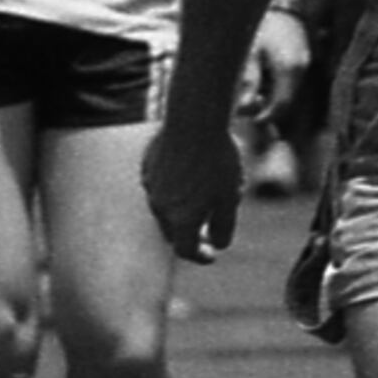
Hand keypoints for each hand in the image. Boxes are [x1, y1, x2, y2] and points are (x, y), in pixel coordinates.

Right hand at [142, 113, 247, 262]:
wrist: (193, 121)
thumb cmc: (217, 161)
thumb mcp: (229, 197)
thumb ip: (224, 225)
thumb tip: (219, 244)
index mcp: (180, 219)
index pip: (186, 249)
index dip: (200, 255)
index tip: (211, 256)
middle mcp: (160, 207)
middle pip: (173, 230)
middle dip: (190, 233)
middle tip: (206, 231)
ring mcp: (151, 186)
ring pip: (166, 207)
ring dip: (182, 208)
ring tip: (205, 194)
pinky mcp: (148, 167)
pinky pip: (160, 184)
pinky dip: (174, 187)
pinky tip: (191, 172)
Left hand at [245, 9, 311, 117]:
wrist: (283, 6)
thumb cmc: (263, 27)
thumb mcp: (251, 53)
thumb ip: (249, 81)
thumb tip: (243, 108)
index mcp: (290, 69)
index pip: (281, 105)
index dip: (266, 116)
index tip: (251, 119)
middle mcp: (302, 69)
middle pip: (287, 101)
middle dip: (268, 108)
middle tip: (248, 104)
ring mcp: (305, 64)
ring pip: (290, 92)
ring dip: (273, 97)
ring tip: (254, 88)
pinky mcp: (304, 60)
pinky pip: (292, 82)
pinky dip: (278, 86)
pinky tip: (264, 75)